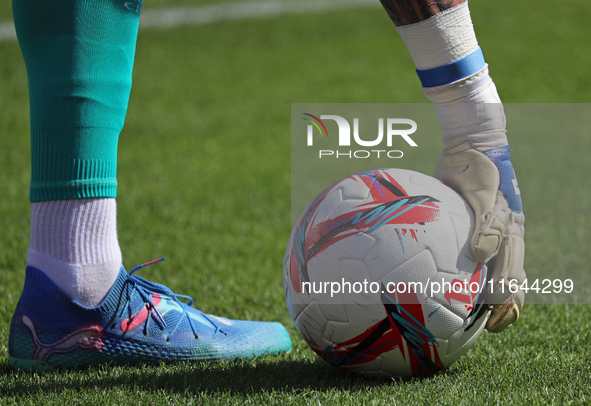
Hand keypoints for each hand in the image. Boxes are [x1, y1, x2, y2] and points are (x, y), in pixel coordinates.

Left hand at [435, 143, 525, 332]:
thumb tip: (482, 259)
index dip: (509, 303)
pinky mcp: (468, 226)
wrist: (469, 146)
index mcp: (512, 234)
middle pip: (507, 279)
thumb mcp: (484, 193)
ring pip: (487, 270)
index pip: (515, 277)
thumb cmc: (479, 168)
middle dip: (500, 307)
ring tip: (463, 314)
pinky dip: (460, 271)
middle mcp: (503, 237)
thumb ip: (486, 223)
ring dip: (481, 293)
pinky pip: (465, 252)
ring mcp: (486, 232)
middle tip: (486, 328)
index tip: (496, 323)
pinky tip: (440, 282)